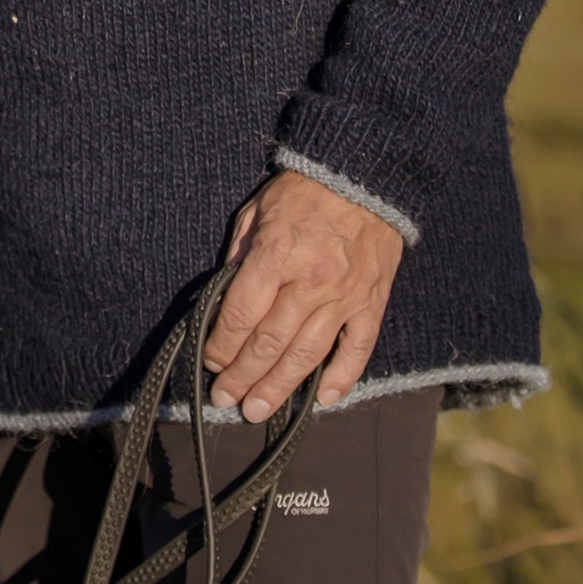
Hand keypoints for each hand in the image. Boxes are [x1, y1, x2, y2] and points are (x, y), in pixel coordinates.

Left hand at [203, 170, 403, 420]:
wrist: (365, 174)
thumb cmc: (304, 190)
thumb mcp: (257, 211)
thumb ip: (240, 255)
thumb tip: (223, 299)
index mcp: (276, 255)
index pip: (239, 315)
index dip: (219, 346)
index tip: (210, 361)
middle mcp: (310, 281)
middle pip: (268, 344)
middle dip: (242, 377)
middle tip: (225, 399)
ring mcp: (345, 296)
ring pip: (307, 355)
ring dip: (279, 387)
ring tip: (257, 409)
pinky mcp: (373, 302)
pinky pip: (358, 349)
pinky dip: (341, 377)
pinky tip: (322, 398)